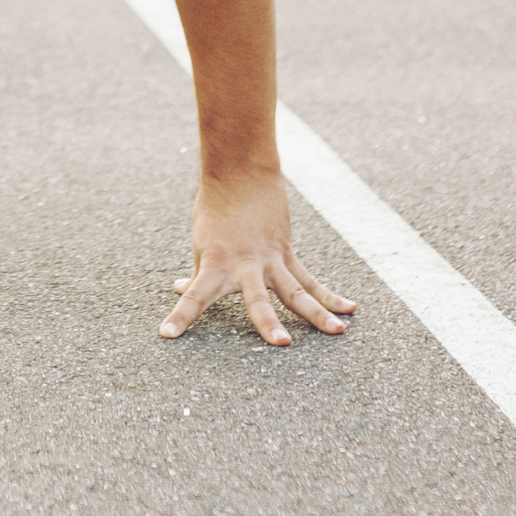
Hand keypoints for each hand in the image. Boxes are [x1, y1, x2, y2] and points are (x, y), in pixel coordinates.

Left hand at [159, 170, 355, 346]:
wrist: (240, 173)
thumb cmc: (215, 210)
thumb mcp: (201, 242)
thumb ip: (198, 272)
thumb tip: (181, 289)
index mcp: (215, 265)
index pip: (194, 296)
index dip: (180, 316)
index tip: (165, 335)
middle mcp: (244, 266)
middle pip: (257, 299)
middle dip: (268, 322)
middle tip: (281, 343)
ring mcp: (269, 261)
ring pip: (296, 291)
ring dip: (317, 313)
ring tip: (337, 331)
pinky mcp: (286, 254)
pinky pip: (310, 280)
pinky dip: (330, 296)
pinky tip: (350, 309)